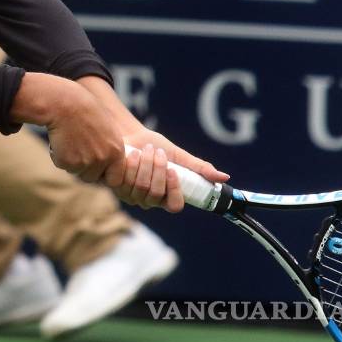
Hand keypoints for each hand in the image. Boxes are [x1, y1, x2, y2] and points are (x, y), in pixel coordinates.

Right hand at [40, 78, 126, 185]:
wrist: (65, 103)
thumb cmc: (85, 110)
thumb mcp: (107, 128)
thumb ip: (110, 147)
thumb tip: (107, 164)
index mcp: (116, 152)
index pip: (115, 179)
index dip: (104, 174)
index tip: (96, 166)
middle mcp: (103, 159)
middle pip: (92, 177)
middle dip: (83, 168)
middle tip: (76, 149)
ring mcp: (86, 162)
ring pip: (76, 172)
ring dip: (71, 161)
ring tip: (69, 139)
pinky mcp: (68, 162)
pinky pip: (62, 165)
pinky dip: (58, 155)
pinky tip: (59, 138)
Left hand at [116, 130, 230, 212]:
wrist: (130, 136)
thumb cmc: (156, 146)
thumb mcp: (179, 156)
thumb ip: (199, 167)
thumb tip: (224, 177)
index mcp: (167, 196)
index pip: (175, 206)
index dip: (174, 191)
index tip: (173, 171)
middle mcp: (150, 200)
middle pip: (156, 194)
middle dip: (158, 170)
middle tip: (158, 152)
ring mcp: (132, 196)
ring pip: (141, 187)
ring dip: (145, 165)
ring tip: (146, 150)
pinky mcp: (117, 188)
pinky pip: (125, 181)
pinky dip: (131, 164)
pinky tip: (132, 154)